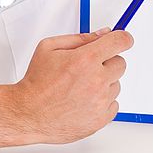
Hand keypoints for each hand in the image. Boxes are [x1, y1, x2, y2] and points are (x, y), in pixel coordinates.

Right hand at [11, 27, 132, 143]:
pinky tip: (84, 100)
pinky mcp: (100, 119)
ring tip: (80, 87)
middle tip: (88, 67)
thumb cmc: (37, 83)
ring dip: (103, 83)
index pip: (120, 41)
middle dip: (106, 62)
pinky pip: (114, 104)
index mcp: (85, 59)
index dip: (123, 38)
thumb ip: (79, 38)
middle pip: (120, 63)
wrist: (29, 113)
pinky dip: (102, 102)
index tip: (122, 40)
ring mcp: (100, 101)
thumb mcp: (49, 47)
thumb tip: (102, 34)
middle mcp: (96, 80)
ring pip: (116, 85)